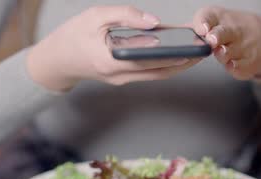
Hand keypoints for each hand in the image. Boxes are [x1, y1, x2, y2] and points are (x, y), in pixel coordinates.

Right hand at [27, 6, 200, 91]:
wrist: (55, 61)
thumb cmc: (72, 36)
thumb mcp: (95, 16)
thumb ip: (125, 15)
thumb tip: (155, 21)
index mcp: (112, 60)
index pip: (151, 58)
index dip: (175, 54)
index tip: (193, 46)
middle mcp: (119, 75)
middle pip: (160, 71)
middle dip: (184, 61)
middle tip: (204, 50)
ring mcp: (121, 80)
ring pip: (157, 75)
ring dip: (178, 66)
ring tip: (196, 52)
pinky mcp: (122, 78)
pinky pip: (148, 73)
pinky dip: (164, 64)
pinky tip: (176, 54)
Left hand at [192, 6, 260, 80]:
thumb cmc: (230, 29)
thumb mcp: (215, 20)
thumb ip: (195, 29)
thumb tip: (172, 36)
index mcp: (219, 17)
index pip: (208, 16)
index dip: (204, 22)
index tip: (202, 29)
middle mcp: (232, 30)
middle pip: (223, 33)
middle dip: (216, 36)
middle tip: (211, 40)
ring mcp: (242, 46)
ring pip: (229, 52)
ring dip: (223, 54)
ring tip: (221, 53)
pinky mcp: (248, 62)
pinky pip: (238, 67)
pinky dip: (234, 67)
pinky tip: (232, 64)